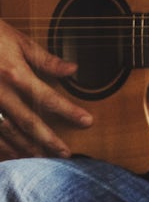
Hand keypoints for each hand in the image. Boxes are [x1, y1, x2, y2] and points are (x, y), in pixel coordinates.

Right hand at [0, 20, 91, 160]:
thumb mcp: (16, 40)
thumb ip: (44, 59)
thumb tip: (73, 70)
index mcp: (13, 74)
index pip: (47, 98)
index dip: (69, 111)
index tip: (87, 122)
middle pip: (27, 122)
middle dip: (47, 140)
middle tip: (65, 154)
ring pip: (5, 131)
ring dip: (23, 148)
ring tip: (40, 160)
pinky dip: (0, 146)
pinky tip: (10, 156)